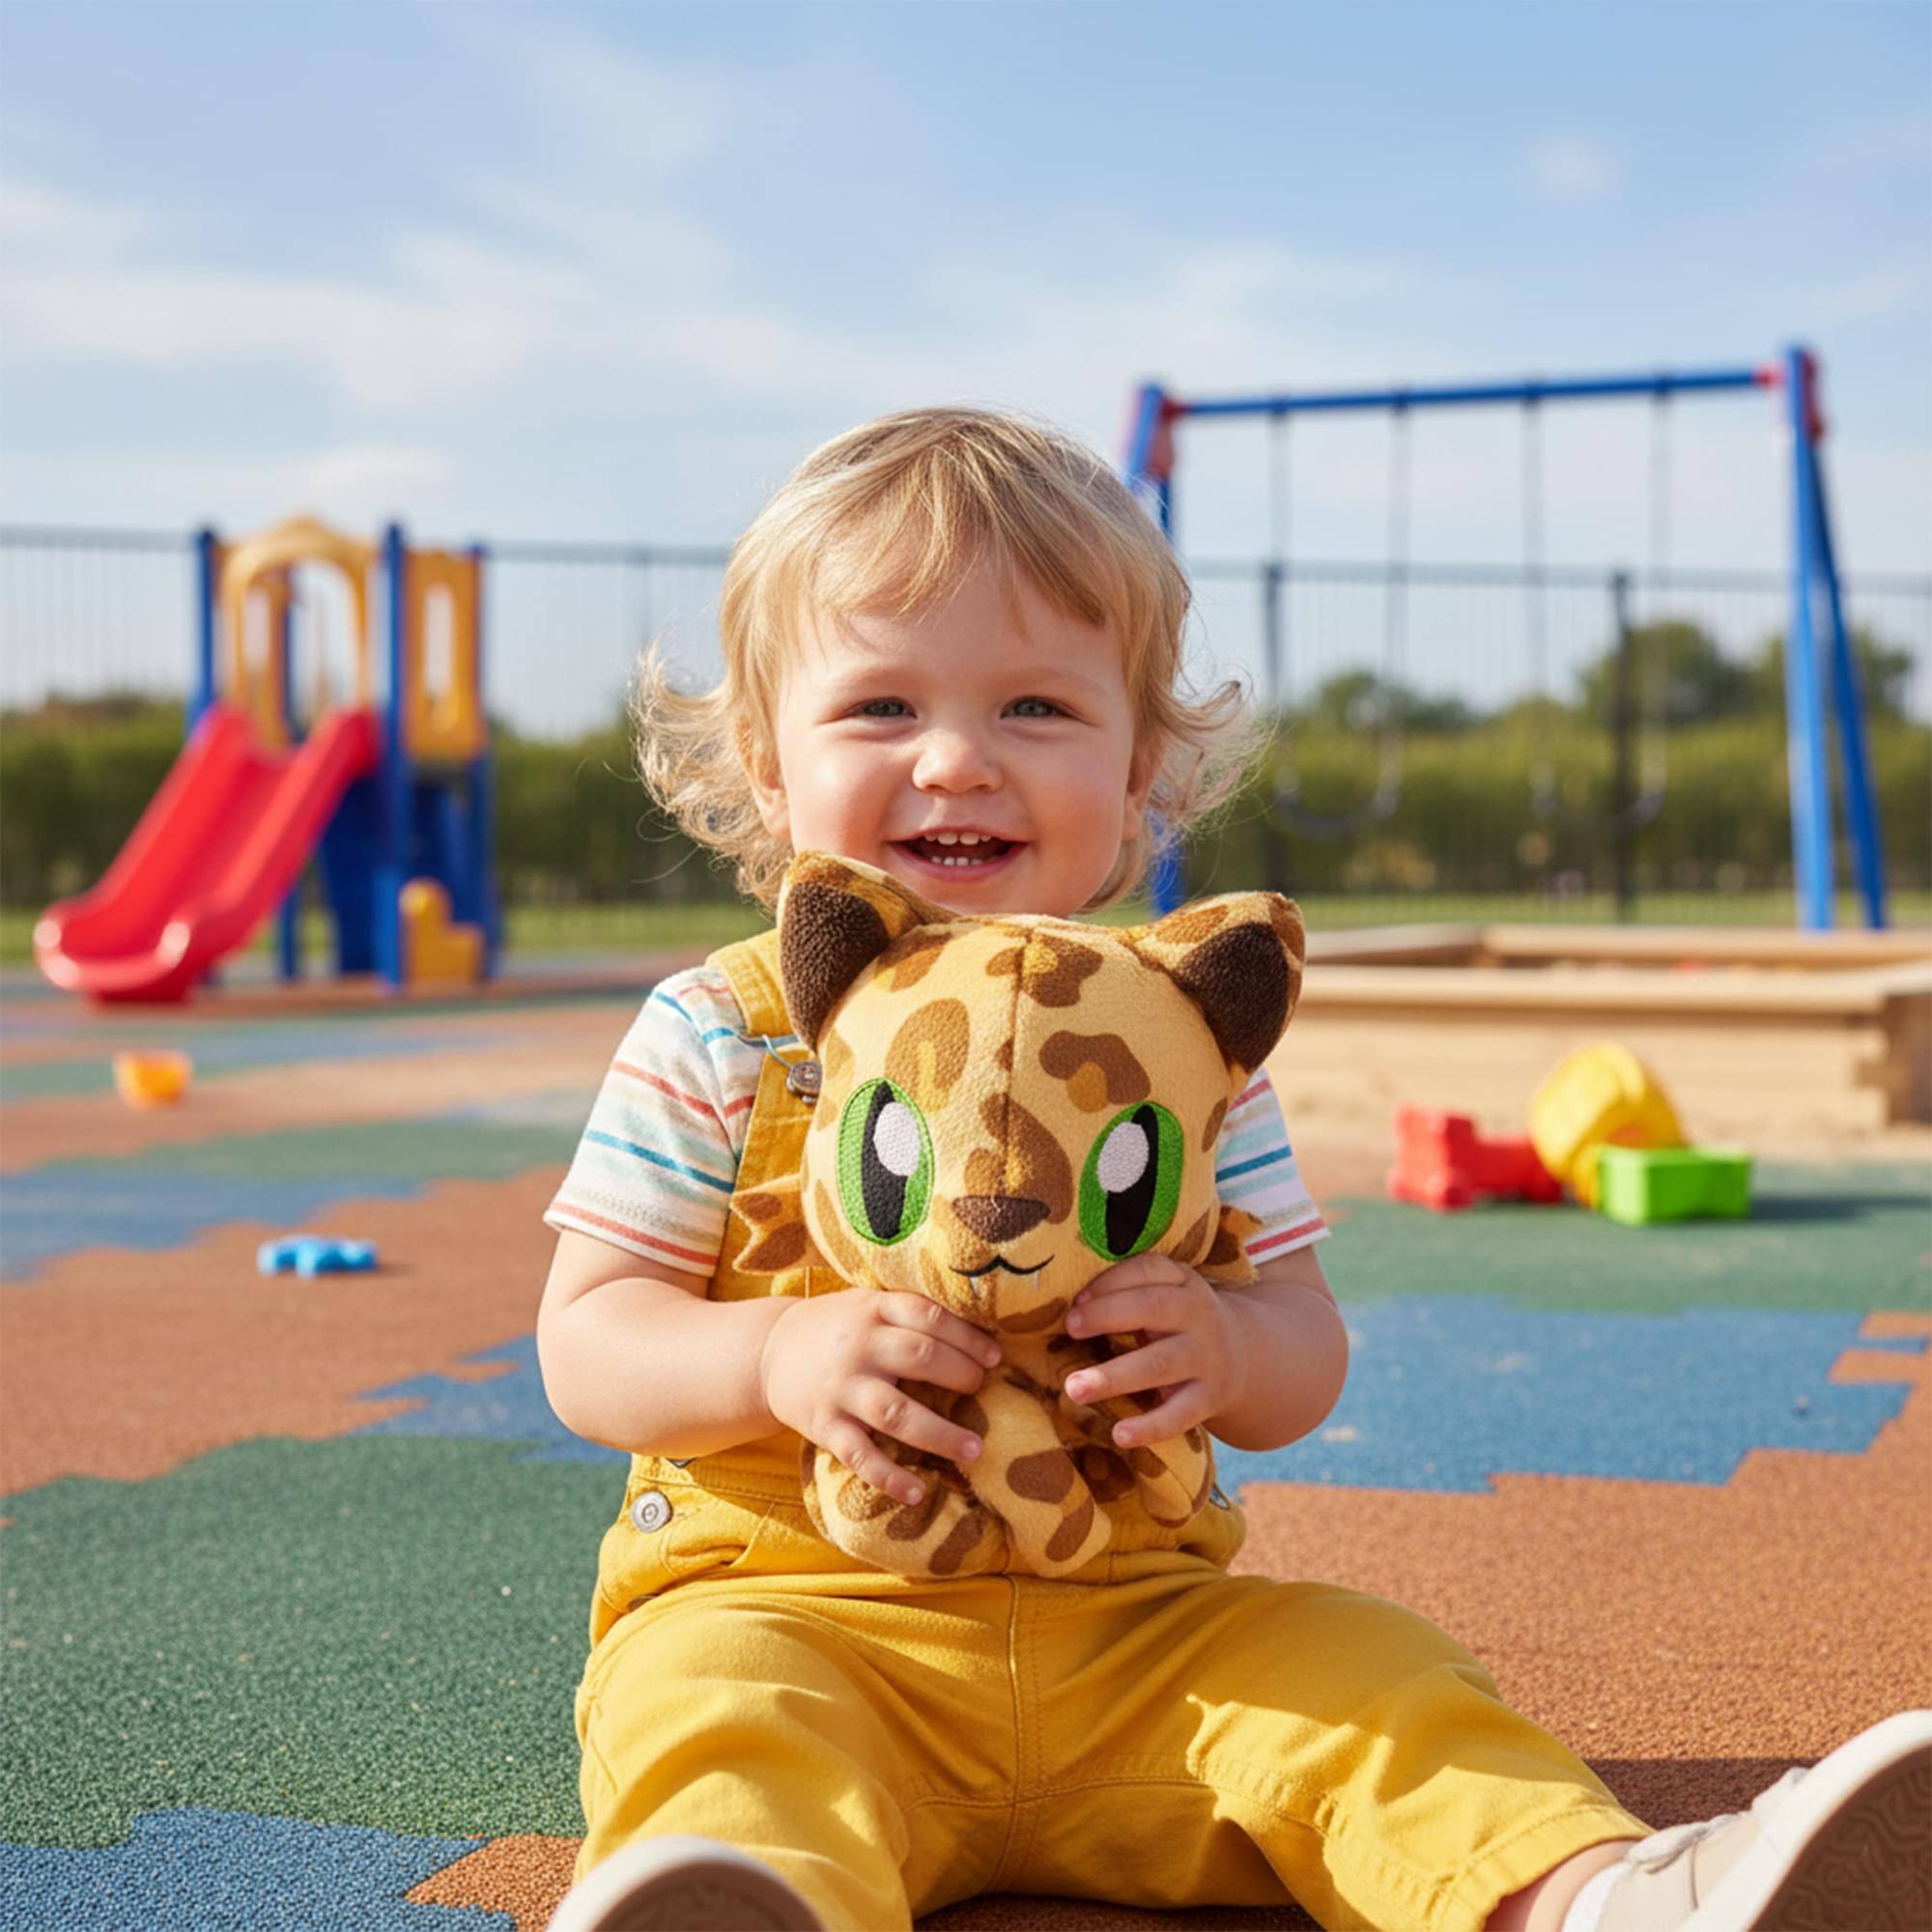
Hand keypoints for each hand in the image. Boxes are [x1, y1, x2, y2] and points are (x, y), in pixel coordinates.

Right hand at [759, 1291, 1002, 1506]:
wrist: (769, 1353)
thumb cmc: (838, 1327)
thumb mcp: (868, 1303)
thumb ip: (911, 1312)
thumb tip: (982, 1329)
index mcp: (873, 1310)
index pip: (927, 1316)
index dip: (967, 1337)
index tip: (995, 1356)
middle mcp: (858, 1349)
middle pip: (919, 1358)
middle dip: (960, 1375)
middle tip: (983, 1389)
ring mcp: (841, 1390)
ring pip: (896, 1413)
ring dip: (939, 1434)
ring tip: (975, 1450)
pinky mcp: (825, 1427)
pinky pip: (861, 1456)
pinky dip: (890, 1477)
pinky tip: (918, 1492)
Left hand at [1060, 1253, 1246, 1449]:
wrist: (1242, 1359)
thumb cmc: (1176, 1322)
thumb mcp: (1165, 1294)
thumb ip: (1125, 1291)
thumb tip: (1060, 1305)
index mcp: (1182, 1281)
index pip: (1148, 1270)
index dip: (1110, 1282)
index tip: (1074, 1300)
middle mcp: (1197, 1315)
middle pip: (1153, 1308)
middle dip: (1107, 1316)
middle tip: (1068, 1329)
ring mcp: (1205, 1358)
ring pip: (1160, 1364)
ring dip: (1114, 1376)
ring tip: (1073, 1389)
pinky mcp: (1208, 1398)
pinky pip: (1180, 1414)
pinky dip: (1150, 1426)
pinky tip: (1119, 1435)